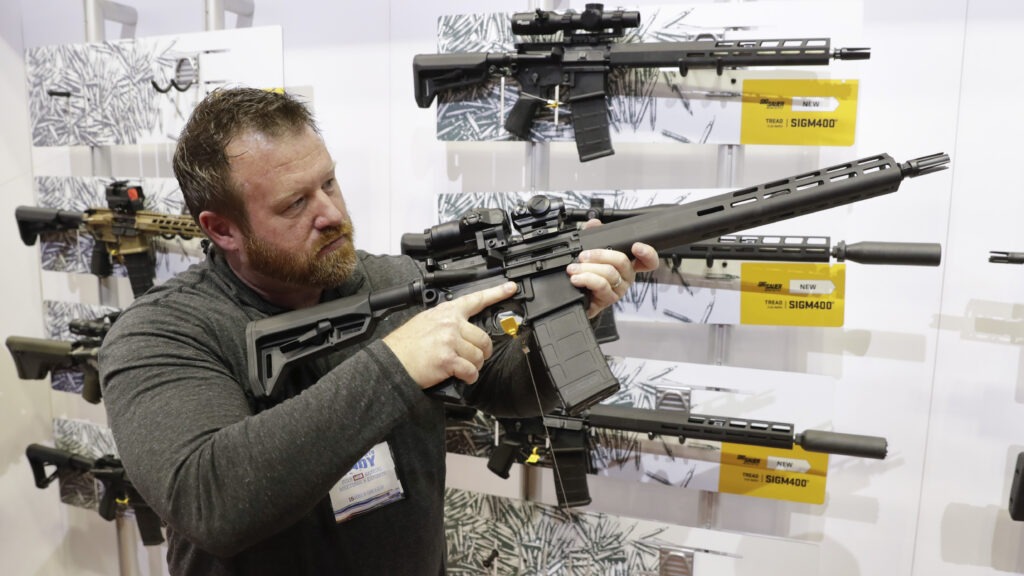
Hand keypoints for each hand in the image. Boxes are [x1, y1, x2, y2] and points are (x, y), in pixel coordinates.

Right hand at [383, 281, 517, 388]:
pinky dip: (469, 377)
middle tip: (476, 358)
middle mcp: (450, 323)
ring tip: (462, 368)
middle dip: (483, 352)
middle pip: (483, 338)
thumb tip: (462, 330)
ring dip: (474, 366)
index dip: (496, 293)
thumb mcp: (425, 321)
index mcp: (446, 312)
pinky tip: (462, 377)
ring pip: (479, 356)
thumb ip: (446, 321)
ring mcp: (450, 340)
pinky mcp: (448, 359)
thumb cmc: (405, 345)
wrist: (391, 361)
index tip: (510, 288)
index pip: (475, 299)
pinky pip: (471, 370)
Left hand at [566, 220, 659, 317]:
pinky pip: (601, 285)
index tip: (636, 246)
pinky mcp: (609, 299)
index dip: (648, 253)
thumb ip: (593, 235)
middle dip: (599, 255)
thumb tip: (594, 223)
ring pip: (609, 273)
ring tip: (574, 268)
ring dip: (587, 268)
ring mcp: (619, 289)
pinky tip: (576, 278)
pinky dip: (586, 279)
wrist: (578, 299)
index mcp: (627, 264)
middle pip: (622, 261)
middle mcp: (626, 276)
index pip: (648, 260)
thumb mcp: (591, 253)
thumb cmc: (588, 275)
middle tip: (583, 256)